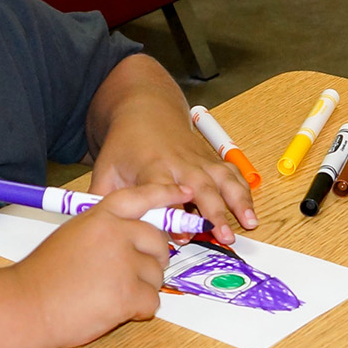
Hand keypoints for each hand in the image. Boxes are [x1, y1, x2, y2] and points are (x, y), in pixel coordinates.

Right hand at [12, 184, 178, 347]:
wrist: (24, 306)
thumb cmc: (43, 276)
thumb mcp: (72, 236)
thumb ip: (104, 231)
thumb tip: (134, 237)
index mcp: (100, 216)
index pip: (141, 197)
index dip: (165, 193)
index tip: (185, 190)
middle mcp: (116, 234)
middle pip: (159, 242)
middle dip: (153, 260)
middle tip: (129, 274)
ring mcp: (124, 263)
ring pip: (157, 275)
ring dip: (142, 288)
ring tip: (108, 295)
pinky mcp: (129, 293)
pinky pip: (153, 301)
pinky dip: (139, 310)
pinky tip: (113, 310)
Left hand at [89, 114, 256, 241]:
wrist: (145, 111)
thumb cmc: (125, 146)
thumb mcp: (106, 170)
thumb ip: (101, 200)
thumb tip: (96, 229)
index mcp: (152, 167)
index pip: (165, 190)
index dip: (174, 211)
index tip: (182, 233)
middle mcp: (180, 163)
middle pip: (201, 186)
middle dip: (215, 211)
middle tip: (225, 236)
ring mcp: (199, 160)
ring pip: (224, 179)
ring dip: (238, 201)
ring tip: (250, 223)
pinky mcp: (211, 160)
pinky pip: (232, 174)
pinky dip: (245, 191)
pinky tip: (252, 211)